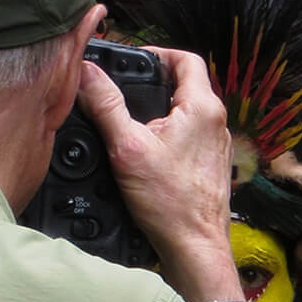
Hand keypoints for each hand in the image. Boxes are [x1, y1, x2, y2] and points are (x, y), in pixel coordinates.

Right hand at [76, 46, 242, 301]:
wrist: (195, 248)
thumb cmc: (170, 203)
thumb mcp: (127, 148)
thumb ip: (106, 106)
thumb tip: (85, 73)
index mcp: (202, 107)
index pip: (185, 58)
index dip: (158, 53)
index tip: (133, 60)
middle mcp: (215, 121)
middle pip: (186, 83)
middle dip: (154, 81)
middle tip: (126, 85)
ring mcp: (216, 144)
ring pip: (187, 110)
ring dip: (161, 107)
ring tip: (132, 115)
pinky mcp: (210, 164)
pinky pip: (190, 134)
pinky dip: (169, 131)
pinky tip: (147, 147)